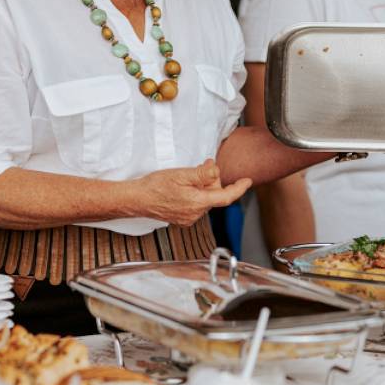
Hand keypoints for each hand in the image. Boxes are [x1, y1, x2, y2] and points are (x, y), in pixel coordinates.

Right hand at [130, 159, 251, 226]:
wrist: (137, 199)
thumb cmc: (155, 186)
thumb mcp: (181, 174)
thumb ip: (202, 174)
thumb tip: (217, 171)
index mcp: (197, 203)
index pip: (226, 197)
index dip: (239, 188)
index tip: (247, 181)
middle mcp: (195, 214)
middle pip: (214, 195)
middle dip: (211, 180)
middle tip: (201, 166)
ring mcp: (188, 218)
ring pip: (205, 199)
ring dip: (202, 186)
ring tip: (188, 176)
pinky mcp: (182, 218)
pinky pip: (196, 204)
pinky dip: (195, 193)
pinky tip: (183, 186)